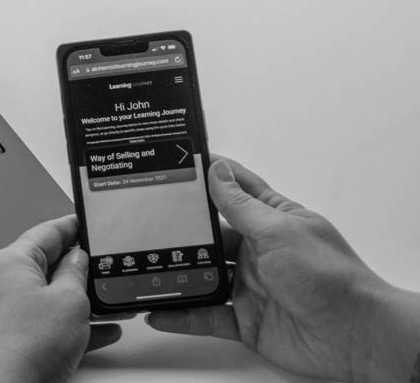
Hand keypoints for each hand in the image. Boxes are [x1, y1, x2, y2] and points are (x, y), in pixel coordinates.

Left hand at [0, 215, 121, 382]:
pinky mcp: (14, 338)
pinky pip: (49, 324)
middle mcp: (3, 283)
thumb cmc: (25, 346)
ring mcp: (7, 312)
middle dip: (80, 268)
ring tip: (111, 301)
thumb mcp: (69, 300)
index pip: (46, 231)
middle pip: (48, 265)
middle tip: (106, 265)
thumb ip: (77, 272)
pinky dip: (74, 326)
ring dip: (83, 301)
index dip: (72, 225)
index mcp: (11, 261)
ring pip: (51, 298)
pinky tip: (102, 332)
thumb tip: (78, 259)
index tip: (88, 221)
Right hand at [146, 157, 405, 381]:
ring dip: (177, 271)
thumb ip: (240, 205)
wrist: (354, 336)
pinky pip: (206, 316)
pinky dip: (181, 315)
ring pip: (203, 274)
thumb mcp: (278, 231)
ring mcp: (250, 286)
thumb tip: (217, 171)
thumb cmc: (329, 275)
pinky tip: (157, 310)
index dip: (208, 176)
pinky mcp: (245, 321)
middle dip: (181, 229)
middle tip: (145, 220)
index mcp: (271, 221)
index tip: (175, 163)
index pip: (235, 190)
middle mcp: (258, 251)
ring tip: (144, 265)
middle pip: (210, 235)